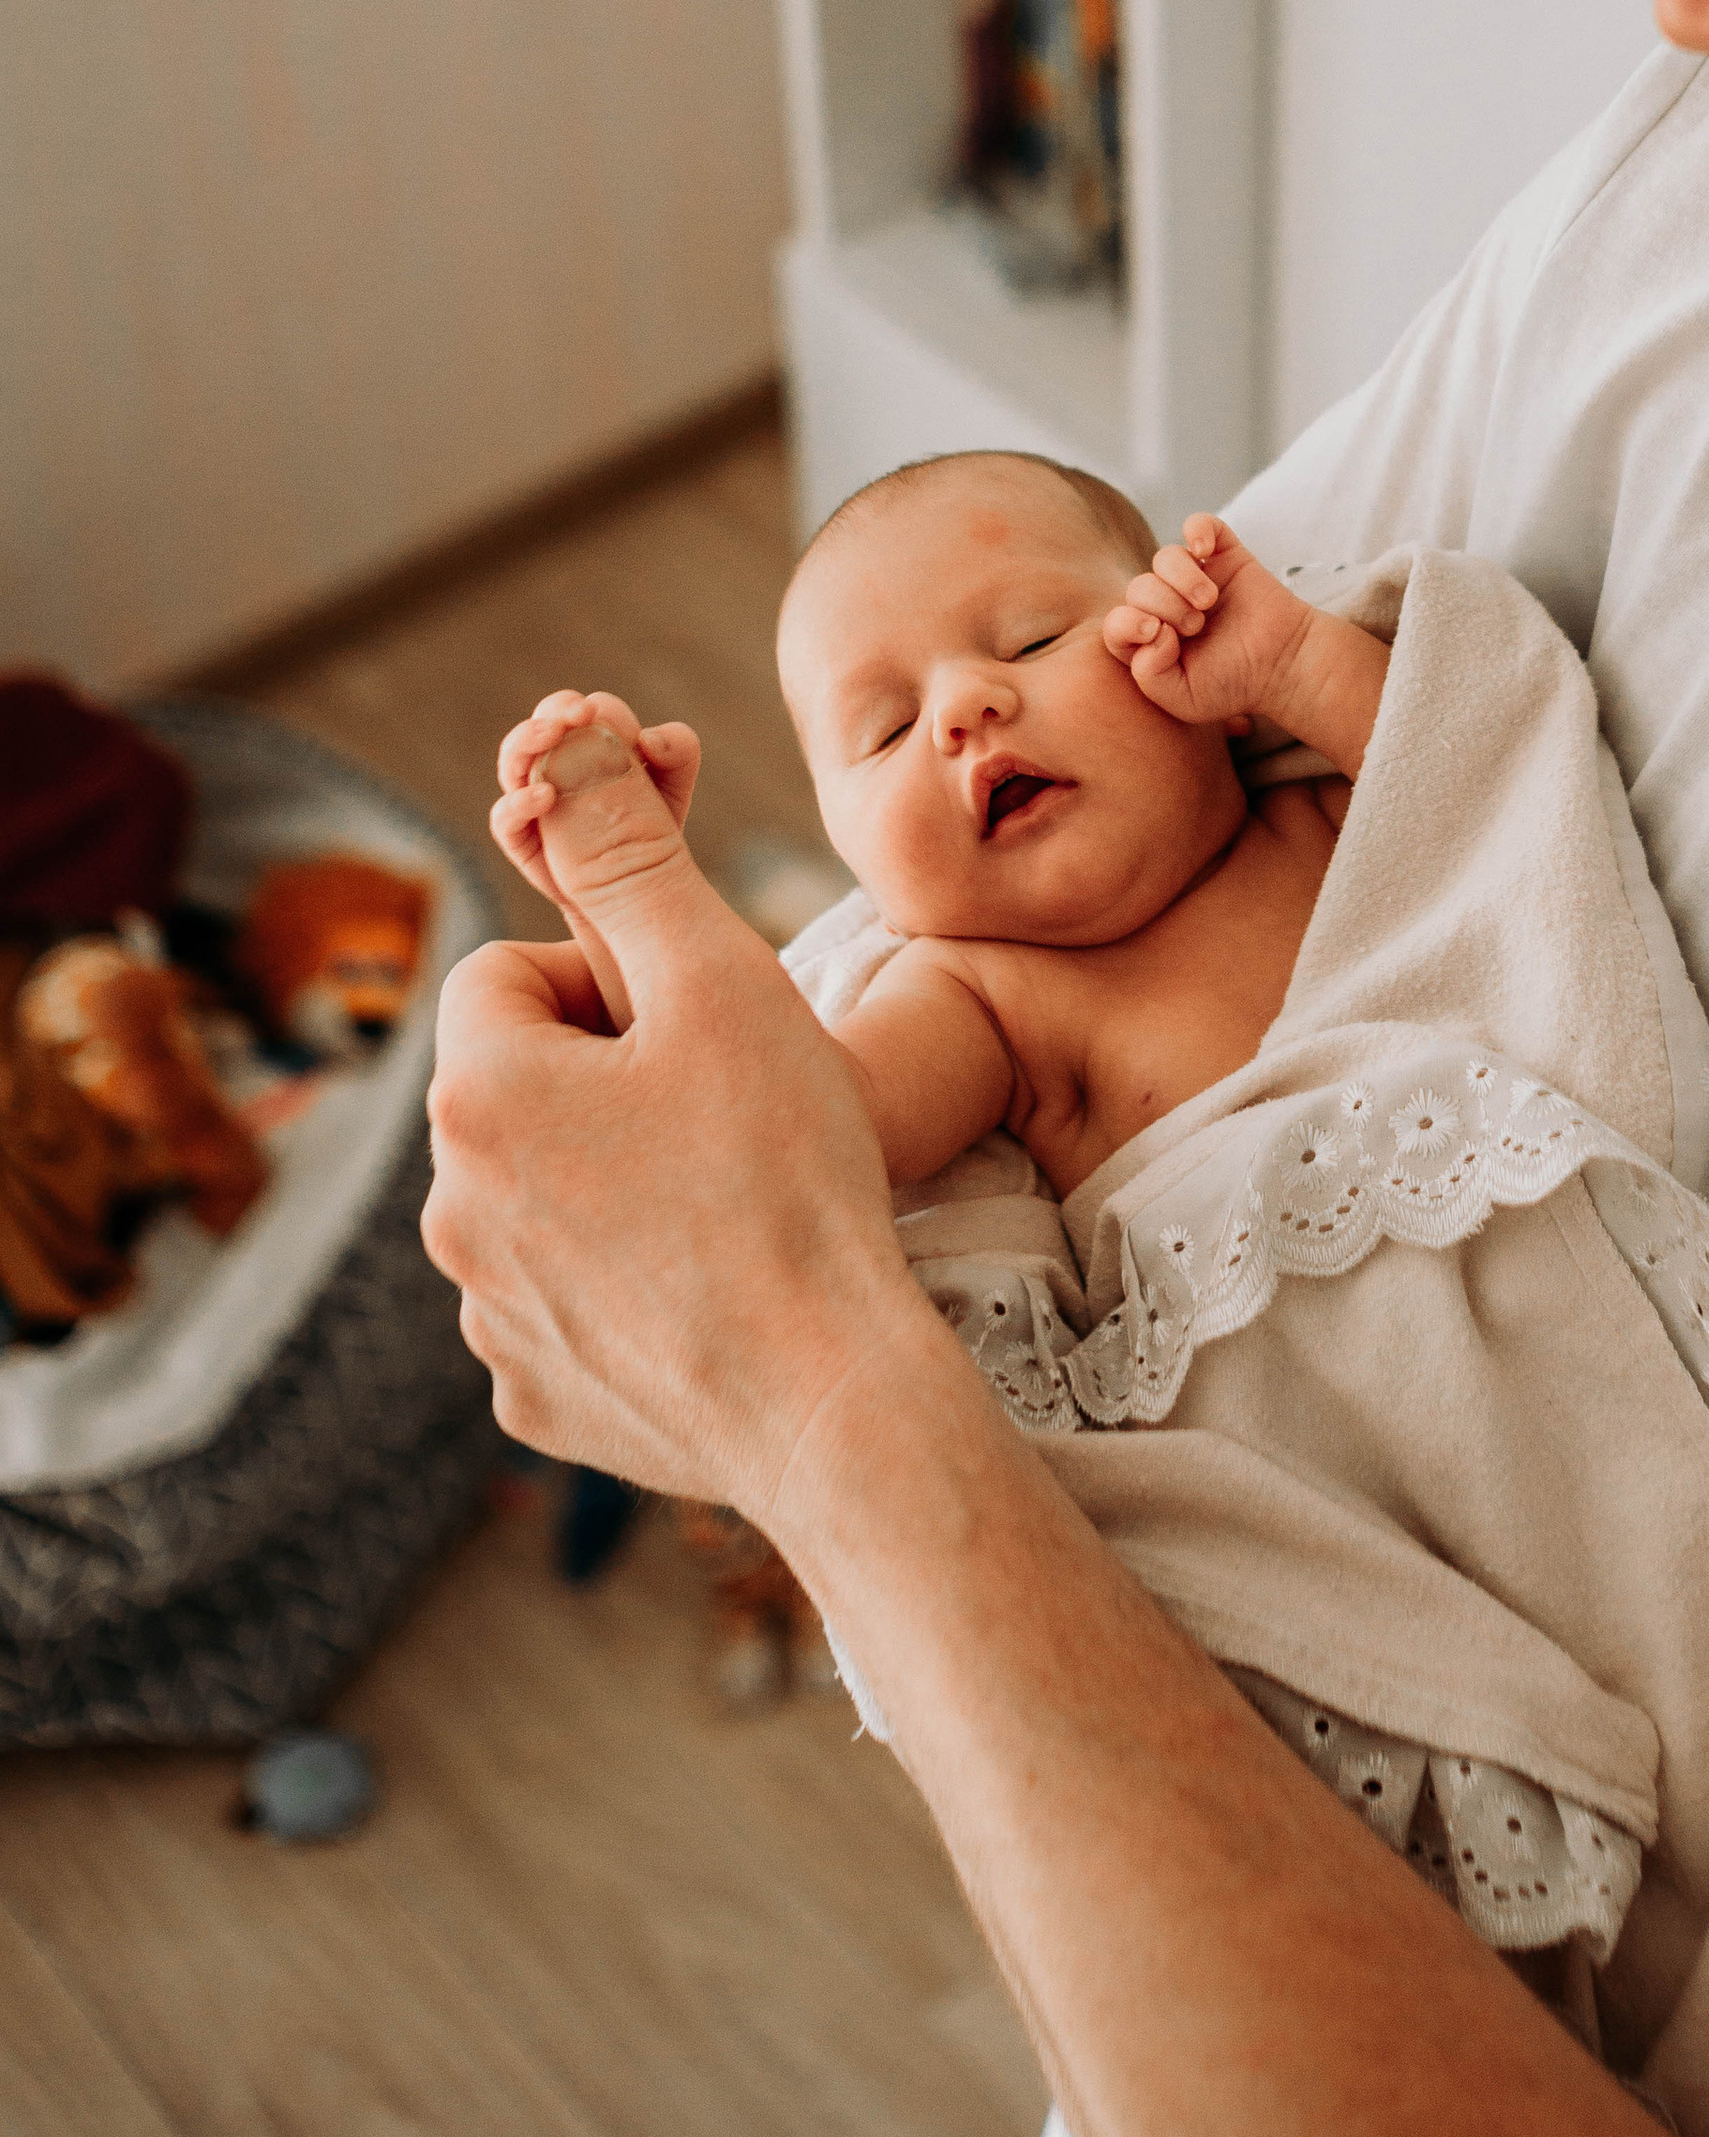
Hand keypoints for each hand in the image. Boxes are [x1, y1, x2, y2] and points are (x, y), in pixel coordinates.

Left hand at [423, 825, 913, 1524]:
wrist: (831, 1396)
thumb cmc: (786, 1174)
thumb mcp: (718, 980)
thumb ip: (630, 852)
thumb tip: (563, 740)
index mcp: (478, 1093)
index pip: (511, 974)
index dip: (612, 979)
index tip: (698, 1025)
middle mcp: (450, 1209)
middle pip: (523, 1086)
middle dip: (610, 1078)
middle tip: (729, 1106)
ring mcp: (487, 1315)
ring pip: (541, 1193)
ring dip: (614, 1176)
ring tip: (729, 1199)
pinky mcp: (532, 1395)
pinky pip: (563, 1301)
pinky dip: (623, 1285)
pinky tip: (709, 1292)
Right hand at [492, 688, 700, 912]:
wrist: (638, 890)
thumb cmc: (653, 830)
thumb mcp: (674, 786)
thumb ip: (678, 751)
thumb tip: (649, 738)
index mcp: (592, 741)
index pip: (588, 710)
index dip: (600, 710)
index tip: (626, 730)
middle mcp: (556, 762)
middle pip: (541, 721)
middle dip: (557, 711)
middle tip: (579, 713)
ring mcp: (534, 799)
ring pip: (513, 758)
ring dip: (527, 740)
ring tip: (552, 735)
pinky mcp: (523, 839)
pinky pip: (504, 817)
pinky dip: (518, 802)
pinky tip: (545, 796)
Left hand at [1104, 516, 1312, 731]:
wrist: (1285, 665)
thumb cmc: (1235, 684)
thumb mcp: (1185, 700)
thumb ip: (1149, 676)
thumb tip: (1151, 630)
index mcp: (1152, 640)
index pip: (1118, 622)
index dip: (1128, 624)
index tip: (1160, 635)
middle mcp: (1168, 606)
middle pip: (1139, 587)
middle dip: (1164, 606)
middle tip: (1196, 626)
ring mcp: (1196, 577)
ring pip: (1165, 556)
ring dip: (1182, 578)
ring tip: (1208, 601)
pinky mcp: (1224, 555)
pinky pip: (1199, 523)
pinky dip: (1197, 529)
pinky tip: (1205, 550)